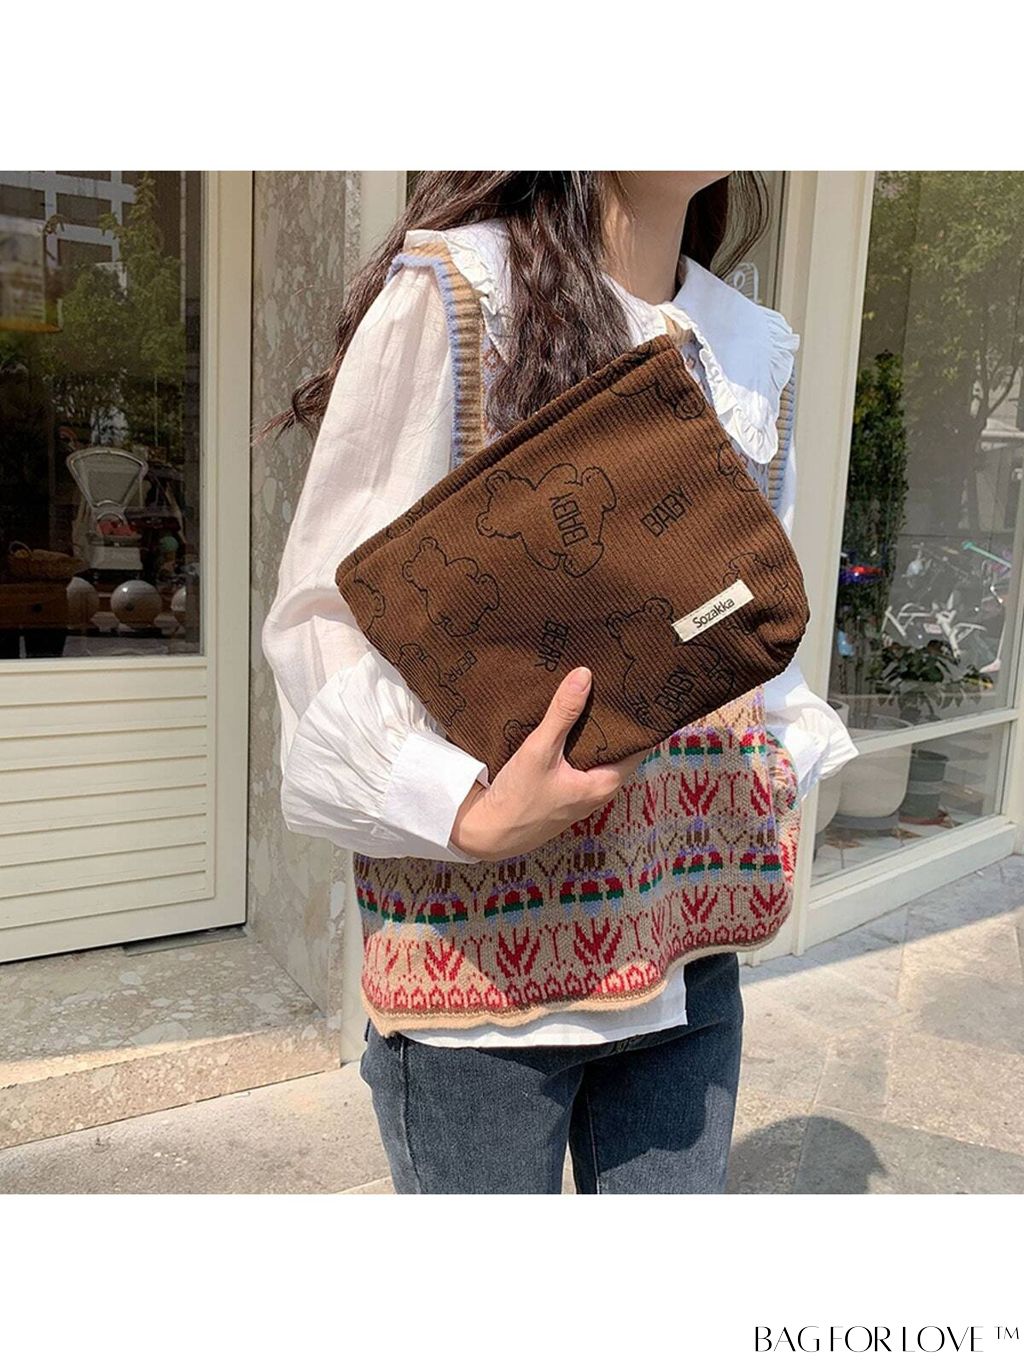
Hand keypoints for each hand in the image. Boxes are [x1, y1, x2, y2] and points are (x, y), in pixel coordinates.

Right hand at [450, 666, 648, 860]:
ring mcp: (581, 793)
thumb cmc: (517, 800)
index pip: (636, 745)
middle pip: (616, 747)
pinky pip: (578, 760)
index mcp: (605, 783)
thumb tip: (584, 675)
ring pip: (595, 754)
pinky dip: (575, 742)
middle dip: (612, 719)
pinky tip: (565, 722)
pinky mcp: (563, 792)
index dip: (636, 718)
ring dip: (591, 730)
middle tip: (610, 683)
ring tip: (588, 694)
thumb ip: (562, 713)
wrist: (487, 833)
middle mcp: (599, 790)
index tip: (632, 690)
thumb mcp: (539, 750)